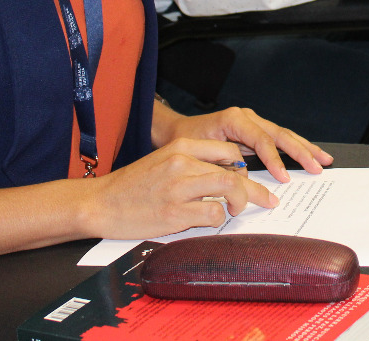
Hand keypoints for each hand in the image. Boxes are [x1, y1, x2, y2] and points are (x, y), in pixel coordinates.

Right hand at [86, 137, 280, 239]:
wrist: (99, 203)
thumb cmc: (132, 186)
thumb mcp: (162, 162)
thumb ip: (192, 163)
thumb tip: (228, 175)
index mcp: (180, 147)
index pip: (227, 150)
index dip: (245, 165)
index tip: (252, 178)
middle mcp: (182, 163)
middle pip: (234, 170)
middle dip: (256, 189)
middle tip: (269, 200)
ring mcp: (179, 187)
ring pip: (229, 189)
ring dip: (241, 202)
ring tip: (238, 211)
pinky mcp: (175, 212)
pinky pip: (213, 213)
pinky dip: (218, 218)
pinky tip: (210, 221)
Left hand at [157, 107, 331, 182]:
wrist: (176, 131)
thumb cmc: (185, 142)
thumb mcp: (199, 152)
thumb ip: (221, 162)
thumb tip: (242, 178)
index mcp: (234, 119)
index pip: (261, 139)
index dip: (274, 159)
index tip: (284, 178)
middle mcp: (247, 117)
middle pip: (280, 134)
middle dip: (301, 151)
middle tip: (317, 167)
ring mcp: (253, 122)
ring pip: (284, 135)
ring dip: (305, 148)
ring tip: (323, 159)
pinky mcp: (255, 131)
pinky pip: (279, 139)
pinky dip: (296, 147)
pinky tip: (310, 155)